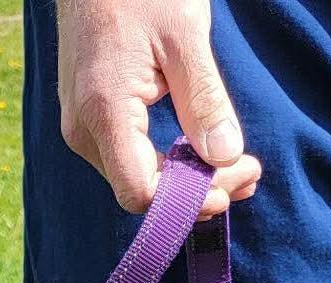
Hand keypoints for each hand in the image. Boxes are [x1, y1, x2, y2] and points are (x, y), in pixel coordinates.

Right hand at [56, 0, 261, 216]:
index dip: (189, 199)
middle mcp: (84, 129)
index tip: (236, 178)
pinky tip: (198, 153)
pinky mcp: (89, 119)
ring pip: (137, 179)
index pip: (142, 191)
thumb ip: (204, 101)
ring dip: (186, 181)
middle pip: (142, 191)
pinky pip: (129, 158)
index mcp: (105, 111)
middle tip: (249, 173)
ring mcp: (82, 127)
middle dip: (197, 192)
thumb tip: (225, 156)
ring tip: (233, 165)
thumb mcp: (183, 35)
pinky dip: (167, 164)